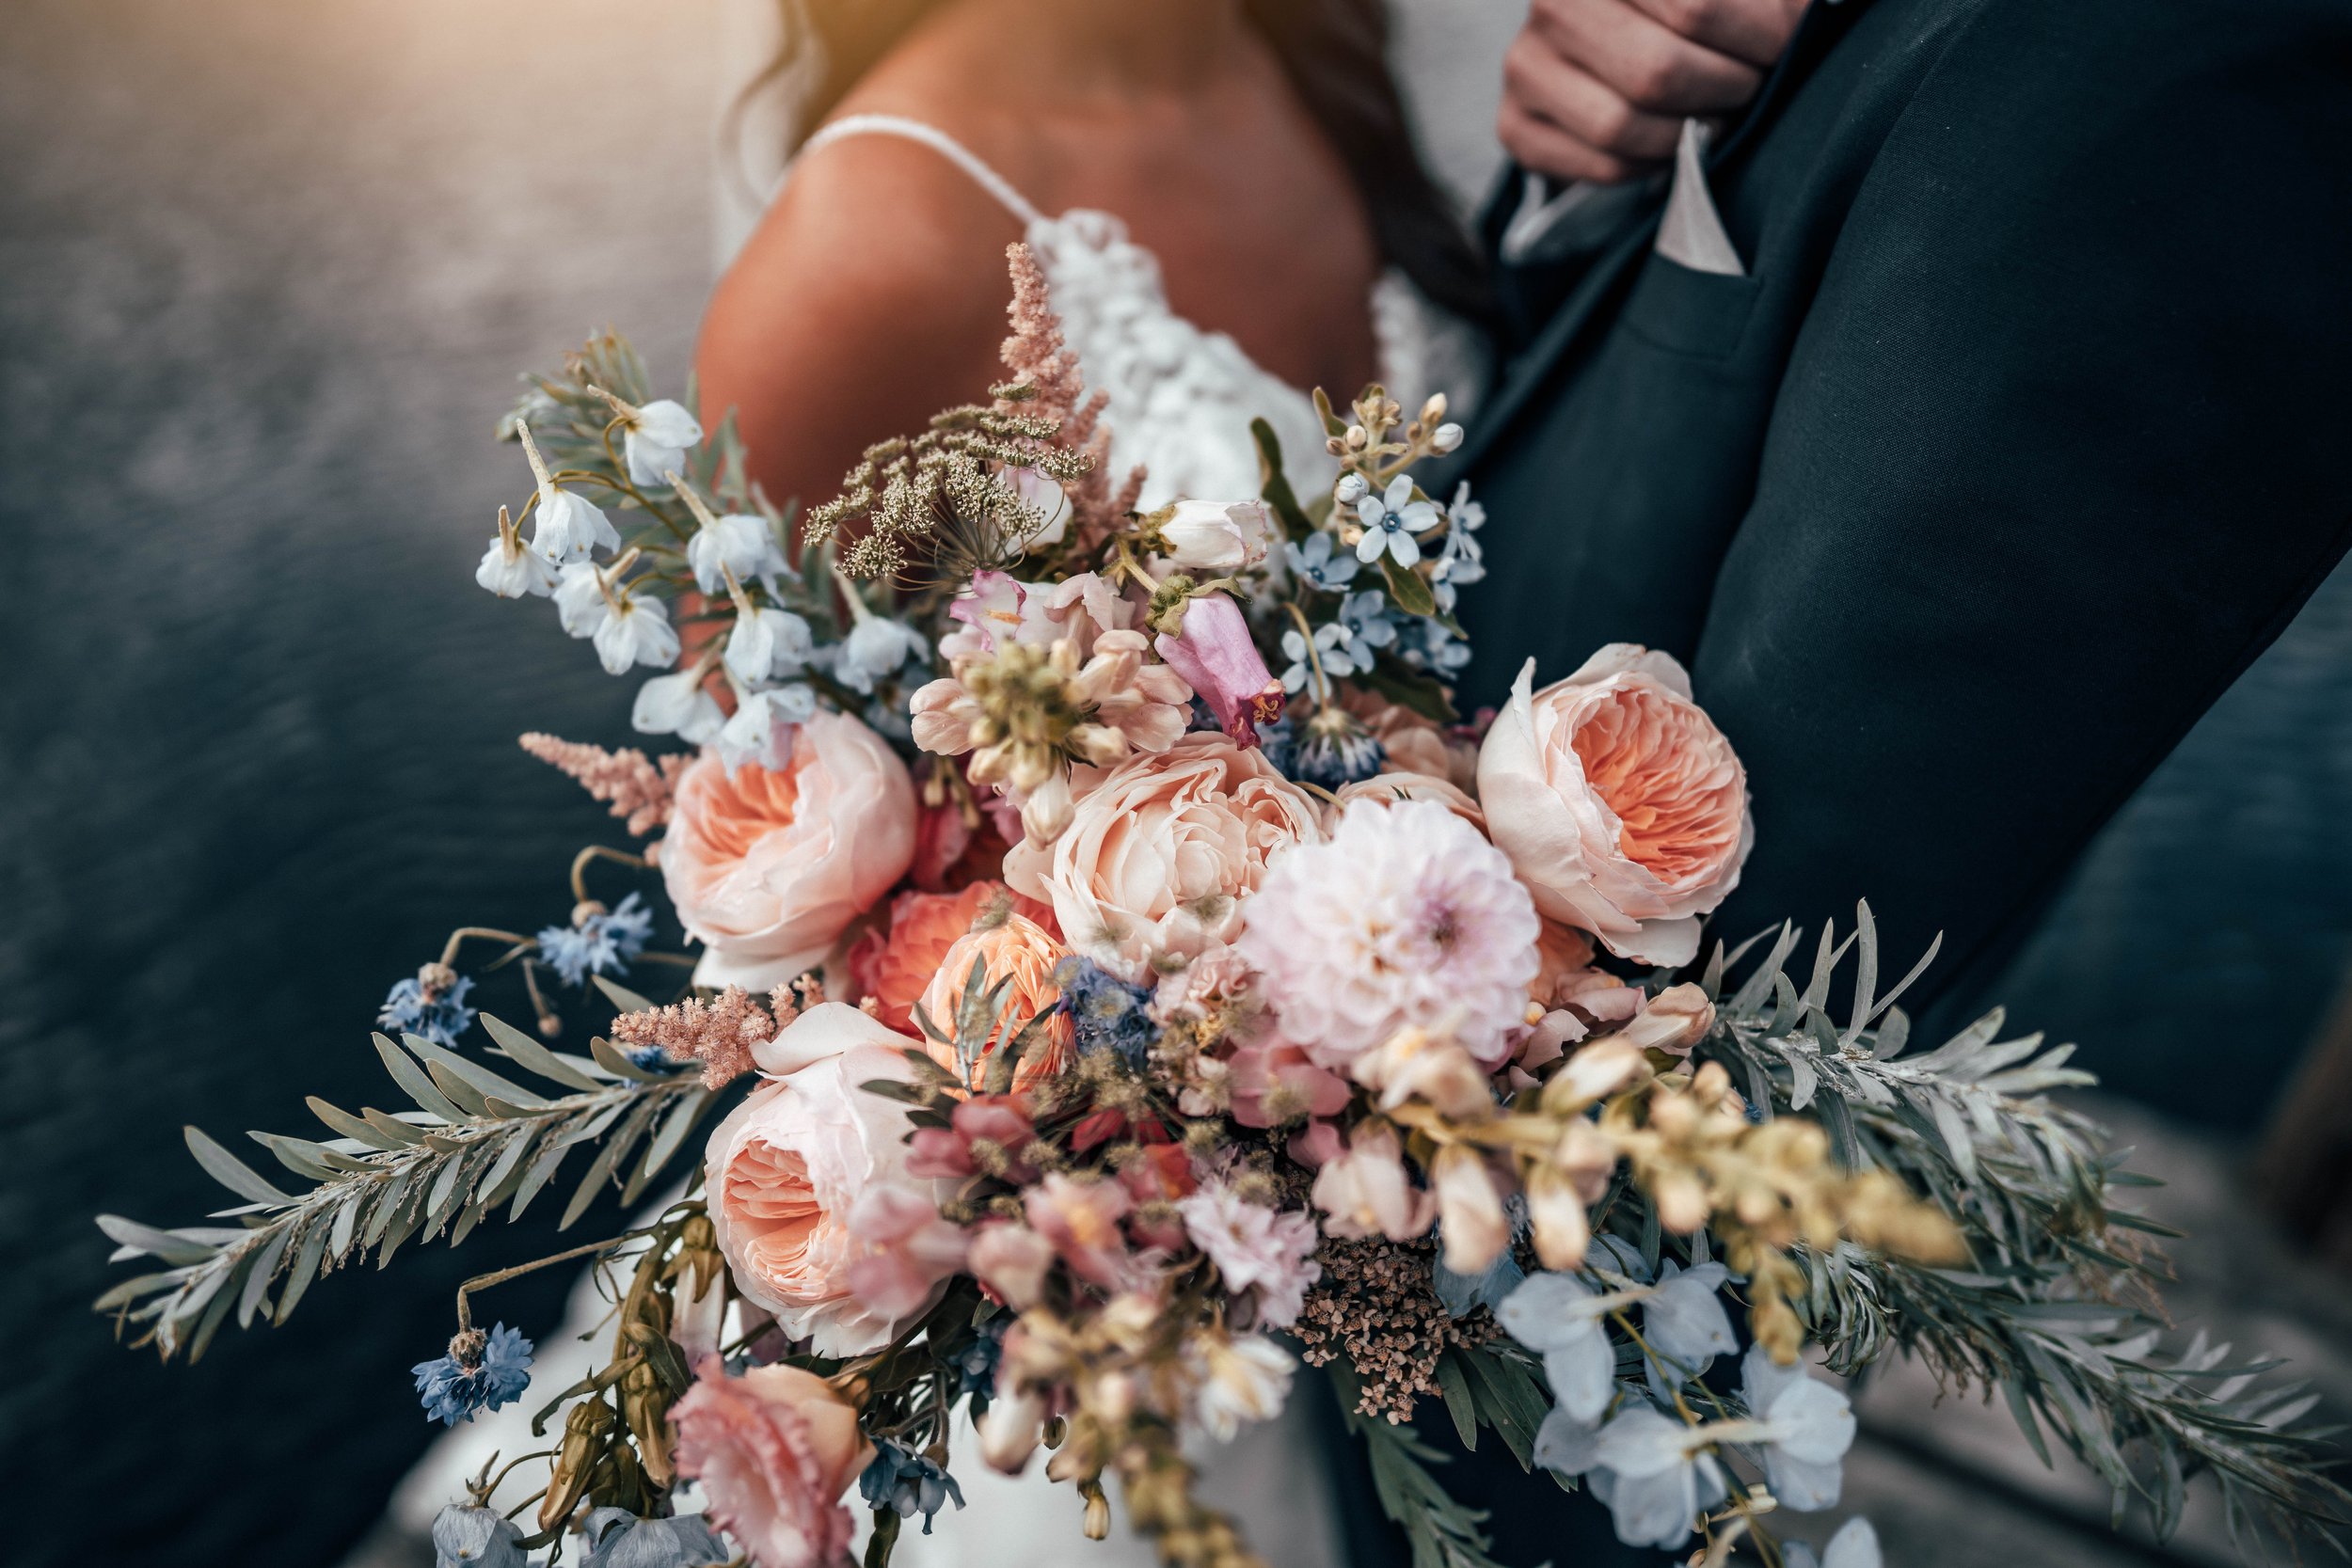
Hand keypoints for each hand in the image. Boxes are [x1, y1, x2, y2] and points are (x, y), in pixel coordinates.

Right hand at [1499, 0, 1809, 183]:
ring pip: (1623, 125)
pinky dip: (1651, 163)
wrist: (1603, 29)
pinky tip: (1673, 138)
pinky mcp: (1514, 125)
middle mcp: (1553, 1)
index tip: (1784, 45)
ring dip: (1690, 131)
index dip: (1760, 34)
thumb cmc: (1686, 6)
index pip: (1695, 7)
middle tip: (1750, 84)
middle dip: (1726, 88)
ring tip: (1718, 112)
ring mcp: (1524, 65)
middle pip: (1659, 71)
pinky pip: (1600, 165)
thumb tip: (1807, 17)